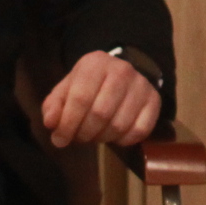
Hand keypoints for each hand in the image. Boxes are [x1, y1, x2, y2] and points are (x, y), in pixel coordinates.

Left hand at [40, 50, 161, 148]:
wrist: (121, 74)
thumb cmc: (88, 85)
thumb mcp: (66, 89)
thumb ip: (54, 106)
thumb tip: (51, 123)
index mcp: (95, 63)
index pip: (80, 98)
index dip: (67, 124)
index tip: (59, 140)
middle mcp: (121, 70)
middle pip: (100, 114)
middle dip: (84, 133)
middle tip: (79, 138)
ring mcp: (141, 85)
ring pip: (119, 125)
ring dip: (103, 139)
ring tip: (95, 136)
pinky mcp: (154, 100)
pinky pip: (140, 131)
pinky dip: (124, 141)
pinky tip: (115, 137)